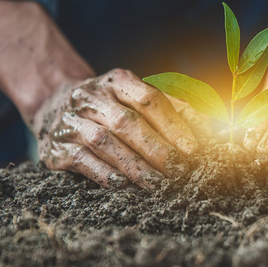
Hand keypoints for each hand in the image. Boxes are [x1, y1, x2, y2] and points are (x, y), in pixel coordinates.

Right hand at [33, 69, 195, 188]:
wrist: (53, 104)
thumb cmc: (111, 106)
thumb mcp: (137, 98)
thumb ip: (175, 110)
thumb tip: (214, 128)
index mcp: (117, 81)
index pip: (148, 99)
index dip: (172, 124)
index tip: (192, 148)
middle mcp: (91, 97)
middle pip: (127, 122)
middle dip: (157, 149)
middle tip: (179, 171)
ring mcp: (71, 121)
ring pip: (105, 143)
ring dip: (134, 166)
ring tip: (158, 184)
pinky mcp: (56, 147)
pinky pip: (82, 161)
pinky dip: (104, 174)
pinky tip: (124, 185)